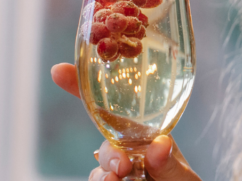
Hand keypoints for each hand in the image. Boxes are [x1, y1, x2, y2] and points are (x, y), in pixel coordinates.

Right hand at [51, 64, 201, 180]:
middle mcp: (125, 151)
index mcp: (142, 135)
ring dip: (104, 177)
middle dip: (109, 155)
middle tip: (123, 166)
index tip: (59, 70)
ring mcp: (116, 171)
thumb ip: (169, 161)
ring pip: (98, 171)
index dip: (82, 89)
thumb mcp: (181, 172)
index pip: (110, 109)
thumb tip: (160, 145)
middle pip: (104, 146)